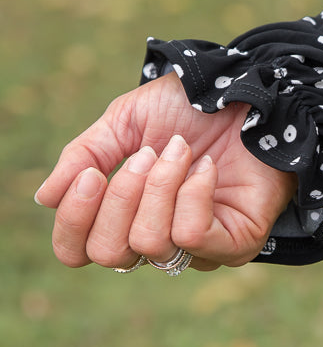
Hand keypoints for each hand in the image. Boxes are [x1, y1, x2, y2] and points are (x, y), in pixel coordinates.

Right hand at [35, 72, 297, 270]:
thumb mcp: (125, 121)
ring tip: (181, 151)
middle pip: (109, 253)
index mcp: (125, 217)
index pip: (78, 251)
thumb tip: (46, 198)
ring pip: (151, 243)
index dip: (74, 220)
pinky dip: (193, 194)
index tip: (90, 175)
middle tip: (148, 154)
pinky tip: (208, 168)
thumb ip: (85, 157)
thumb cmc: (191, 108)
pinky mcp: (236, 244)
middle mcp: (158, 242)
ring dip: (161, 186)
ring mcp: (198, 250)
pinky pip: (192, 236)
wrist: (251, 93)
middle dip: (122, 196)